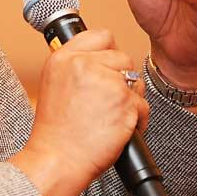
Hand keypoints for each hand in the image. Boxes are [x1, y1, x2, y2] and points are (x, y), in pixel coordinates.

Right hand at [10, 27, 148, 195]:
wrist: (57, 160)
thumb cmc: (56, 133)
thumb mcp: (53, 85)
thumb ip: (75, 67)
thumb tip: (100, 60)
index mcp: (64, 58)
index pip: (100, 36)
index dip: (108, 53)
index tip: (107, 69)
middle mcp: (84, 65)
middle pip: (122, 58)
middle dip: (121, 79)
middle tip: (106, 102)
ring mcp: (107, 82)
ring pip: (136, 80)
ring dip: (130, 98)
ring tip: (111, 117)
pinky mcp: (124, 102)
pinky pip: (143, 105)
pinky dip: (137, 120)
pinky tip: (119, 129)